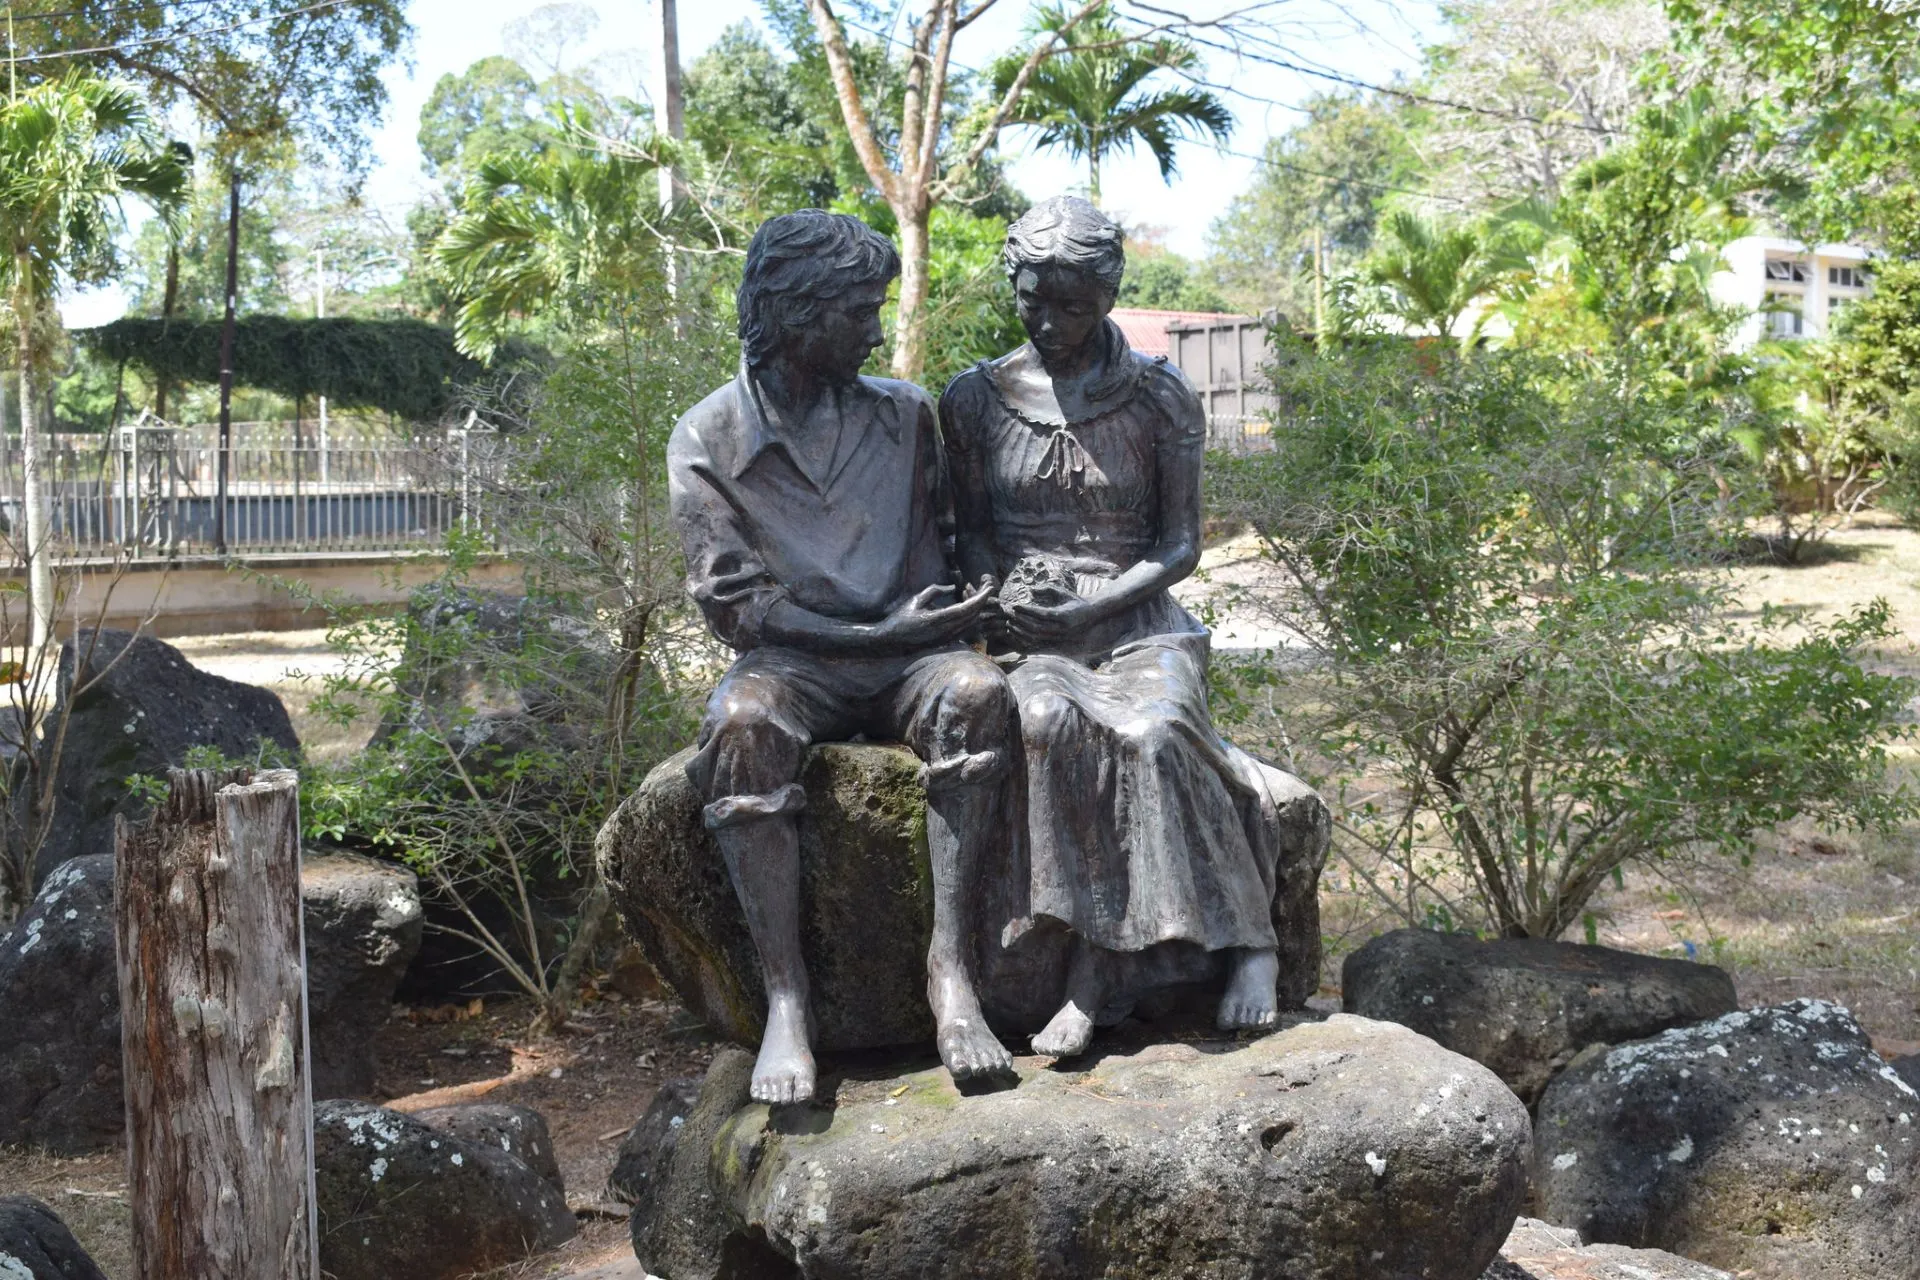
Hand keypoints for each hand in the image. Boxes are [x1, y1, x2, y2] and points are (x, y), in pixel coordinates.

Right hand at [871, 581, 995, 649]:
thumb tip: (952, 587)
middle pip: (972, 616)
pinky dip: (969, 615)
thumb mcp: (916, 600)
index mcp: (937, 620)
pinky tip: (967, 603)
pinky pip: (964, 627)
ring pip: (970, 622)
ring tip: (975, 591)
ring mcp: (946, 638)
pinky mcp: (945, 641)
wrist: (891, 641)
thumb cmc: (901, 618)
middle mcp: (945, 631)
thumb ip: (934, 591)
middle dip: (982, 600)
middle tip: (987, 586)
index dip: (980, 598)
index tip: (989, 588)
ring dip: (976, 607)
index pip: (966, 609)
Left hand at [999, 581, 1100, 645]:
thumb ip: (1047, 589)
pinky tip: (1014, 632)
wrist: (1088, 618)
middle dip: (1020, 620)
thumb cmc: (1073, 602)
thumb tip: (1031, 590)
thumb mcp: (1063, 592)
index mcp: (1064, 615)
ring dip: (1020, 630)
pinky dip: (1023, 639)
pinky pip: (1035, 643)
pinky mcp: (1054, 642)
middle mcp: (1061, 628)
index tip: (1015, 605)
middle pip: (1036, 627)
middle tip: (1008, 613)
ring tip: (1009, 622)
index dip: (1027, 610)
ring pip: (1035, 637)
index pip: (1042, 614)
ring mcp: (1058, 637)